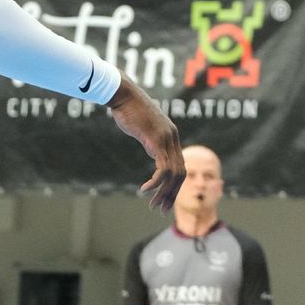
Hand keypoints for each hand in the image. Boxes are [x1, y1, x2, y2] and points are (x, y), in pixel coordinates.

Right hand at [107, 75, 185, 209]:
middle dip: (172, 195)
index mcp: (171, 136)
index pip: (180, 167)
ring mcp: (166, 139)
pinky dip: (156, 182)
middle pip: (180, 173)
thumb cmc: (129, 108)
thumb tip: (150, 145)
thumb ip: (150, 138)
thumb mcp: (143, 127)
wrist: (124, 94)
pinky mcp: (156, 140)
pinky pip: (163, 168)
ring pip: (173, 174)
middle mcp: (173, 138)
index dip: (174, 186)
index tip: (165, 201)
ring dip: (164, 193)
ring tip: (154, 206)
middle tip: (162, 210)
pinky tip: (144, 190)